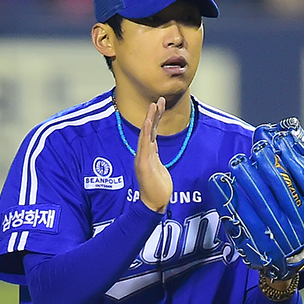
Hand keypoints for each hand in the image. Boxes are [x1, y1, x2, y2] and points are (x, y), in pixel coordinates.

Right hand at [134, 97, 172, 212]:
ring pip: (146, 135)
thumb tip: (155, 147)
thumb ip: (156, 157)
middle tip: (159, 100)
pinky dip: (146, 133)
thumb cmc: (158, 189)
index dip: (155, 119)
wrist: (154, 203)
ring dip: (150, 119)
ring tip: (154, 105)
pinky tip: (148, 123)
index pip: (152, 133)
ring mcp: (143, 158)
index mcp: (149, 154)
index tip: (160, 106)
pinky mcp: (144, 164)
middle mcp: (144, 154)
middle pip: (149, 130)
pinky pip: (145, 146)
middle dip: (154, 115)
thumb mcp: (159, 168)